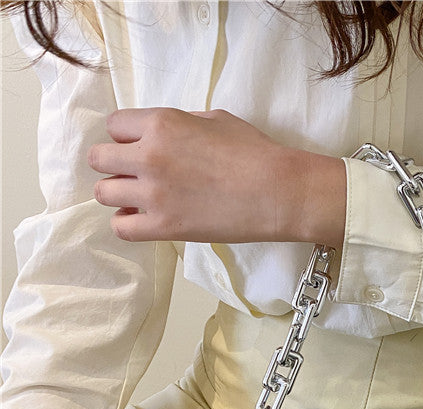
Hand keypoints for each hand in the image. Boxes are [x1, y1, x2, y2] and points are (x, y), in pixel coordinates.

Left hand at [87, 107, 344, 247]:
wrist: (278, 192)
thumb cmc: (255, 153)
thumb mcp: (215, 120)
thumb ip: (180, 125)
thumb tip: (164, 137)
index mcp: (160, 124)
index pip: (114, 125)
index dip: (127, 137)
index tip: (142, 148)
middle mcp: (149, 156)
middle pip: (99, 159)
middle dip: (115, 165)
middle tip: (137, 174)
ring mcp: (153, 194)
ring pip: (104, 193)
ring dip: (118, 195)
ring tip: (141, 199)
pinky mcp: (164, 227)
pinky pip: (121, 228)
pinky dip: (127, 224)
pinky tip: (144, 220)